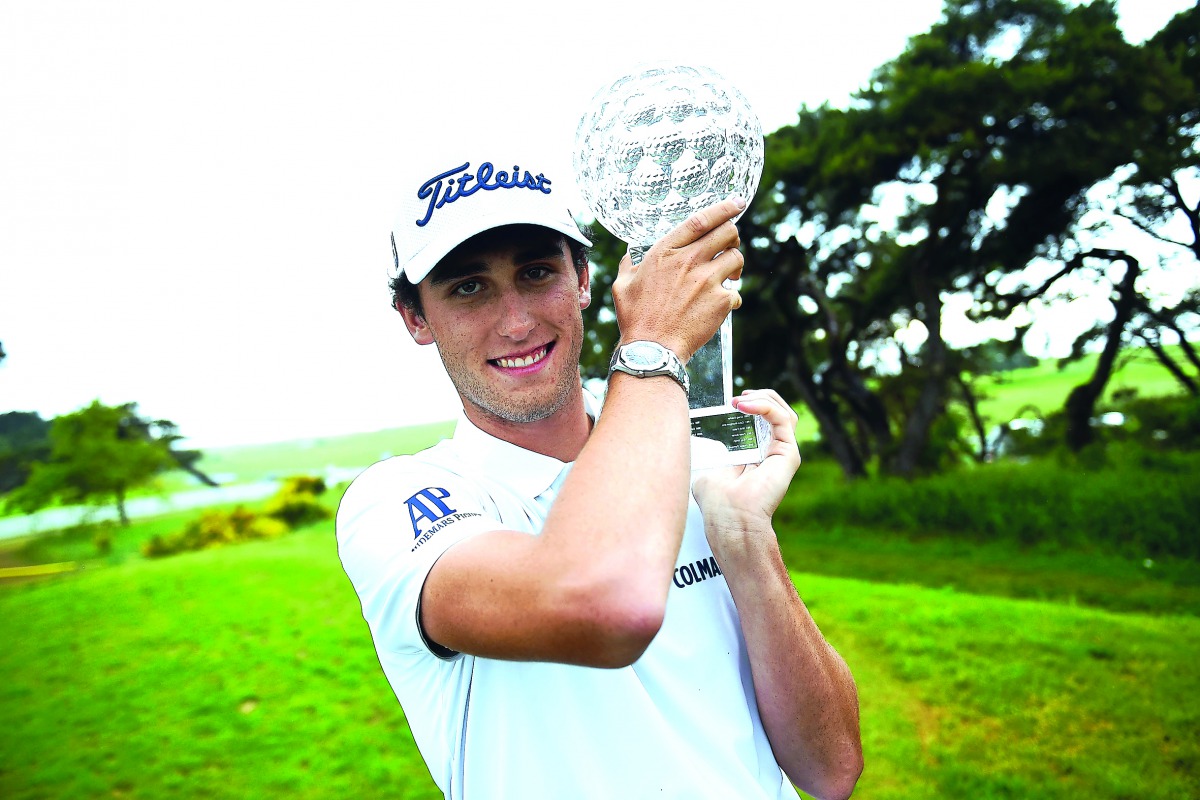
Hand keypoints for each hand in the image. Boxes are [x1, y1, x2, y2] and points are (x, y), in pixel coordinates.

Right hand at [611, 197, 745, 361]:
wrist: (652, 349)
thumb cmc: (636, 318)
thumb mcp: (623, 285)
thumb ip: (629, 265)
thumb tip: (629, 256)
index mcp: (665, 252)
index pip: (701, 220)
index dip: (723, 208)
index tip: (737, 202)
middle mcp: (689, 261)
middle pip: (727, 233)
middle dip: (732, 237)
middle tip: (729, 246)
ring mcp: (707, 281)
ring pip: (736, 259)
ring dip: (734, 266)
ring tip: (728, 277)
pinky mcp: (721, 302)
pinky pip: (736, 292)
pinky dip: (732, 299)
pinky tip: (723, 306)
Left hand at [692, 389, 800, 529]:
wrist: (729, 518)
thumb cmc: (717, 502)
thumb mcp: (708, 469)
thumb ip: (710, 455)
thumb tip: (695, 442)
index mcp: (757, 456)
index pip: (764, 421)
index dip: (753, 404)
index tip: (732, 400)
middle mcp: (773, 454)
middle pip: (778, 413)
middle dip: (761, 397)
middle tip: (739, 397)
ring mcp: (783, 454)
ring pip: (785, 412)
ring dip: (764, 398)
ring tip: (740, 400)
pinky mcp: (788, 455)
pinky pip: (784, 419)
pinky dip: (765, 406)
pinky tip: (744, 406)